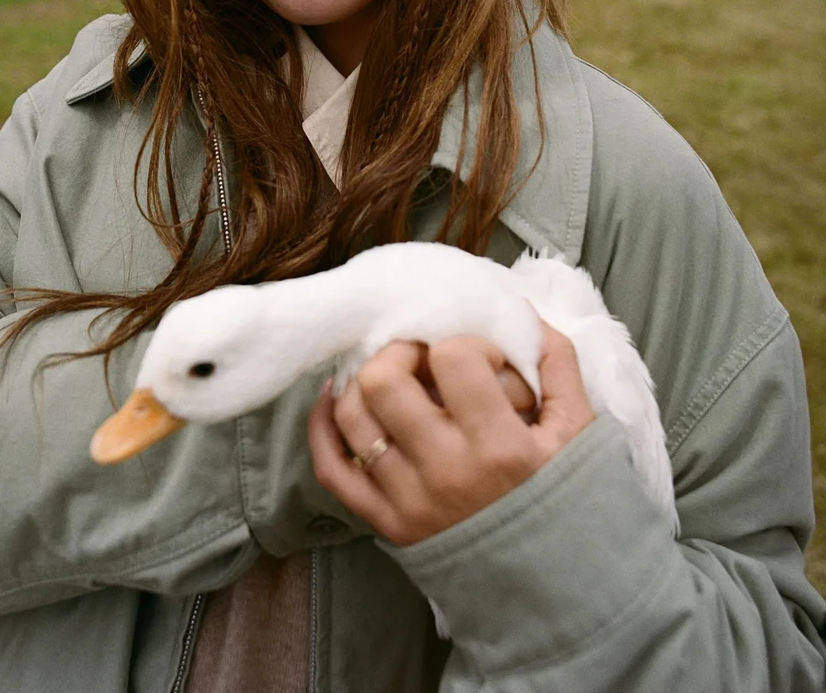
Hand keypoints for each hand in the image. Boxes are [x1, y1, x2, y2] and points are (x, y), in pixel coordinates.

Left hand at [307, 325, 594, 545]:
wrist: (554, 592)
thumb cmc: (567, 501)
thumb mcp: (580, 432)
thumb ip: (558, 364)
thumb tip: (524, 312)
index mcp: (500, 447)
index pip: (452, 358)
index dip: (466, 344)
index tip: (483, 361)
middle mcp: (446, 472)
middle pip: (384, 380)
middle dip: (401, 352)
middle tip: (425, 360)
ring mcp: (409, 501)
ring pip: (351, 415)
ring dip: (365, 383)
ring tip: (394, 380)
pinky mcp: (386, 523)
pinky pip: (332, 468)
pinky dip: (324, 425)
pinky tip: (338, 398)